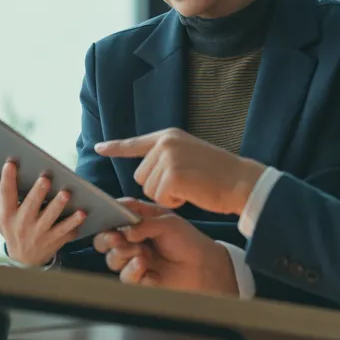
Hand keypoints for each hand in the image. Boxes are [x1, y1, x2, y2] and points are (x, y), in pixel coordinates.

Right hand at [0, 160, 85, 266]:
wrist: (23, 260)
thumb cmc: (7, 225)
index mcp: (6, 213)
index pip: (6, 194)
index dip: (8, 179)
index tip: (11, 163)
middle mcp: (22, 224)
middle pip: (30, 207)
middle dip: (38, 193)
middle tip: (46, 178)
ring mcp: (39, 233)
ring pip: (50, 219)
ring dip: (59, 206)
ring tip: (66, 193)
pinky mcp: (55, 241)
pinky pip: (66, 232)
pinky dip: (74, 223)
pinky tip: (83, 212)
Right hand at [93, 199, 238, 295]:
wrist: (203, 266)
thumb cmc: (186, 239)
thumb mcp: (168, 223)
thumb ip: (144, 224)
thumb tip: (125, 231)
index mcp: (136, 223)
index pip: (114, 217)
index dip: (107, 217)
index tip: (106, 218)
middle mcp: (132, 241)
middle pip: (105, 240)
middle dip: (106, 239)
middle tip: (115, 239)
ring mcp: (134, 260)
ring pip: (113, 259)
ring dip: (122, 254)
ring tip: (140, 253)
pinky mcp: (139, 279)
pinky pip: (126, 277)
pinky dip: (132, 271)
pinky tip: (143, 265)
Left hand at [94, 129, 265, 213]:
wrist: (241, 182)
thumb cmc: (219, 175)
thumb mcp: (189, 156)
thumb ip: (167, 158)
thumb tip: (144, 174)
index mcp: (169, 136)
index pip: (136, 143)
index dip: (116, 147)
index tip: (98, 148)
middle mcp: (165, 143)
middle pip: (141, 176)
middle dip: (159, 187)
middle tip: (186, 184)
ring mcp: (168, 158)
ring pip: (149, 190)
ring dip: (167, 196)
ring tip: (191, 187)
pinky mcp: (172, 175)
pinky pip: (160, 198)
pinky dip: (174, 203)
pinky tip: (191, 194)